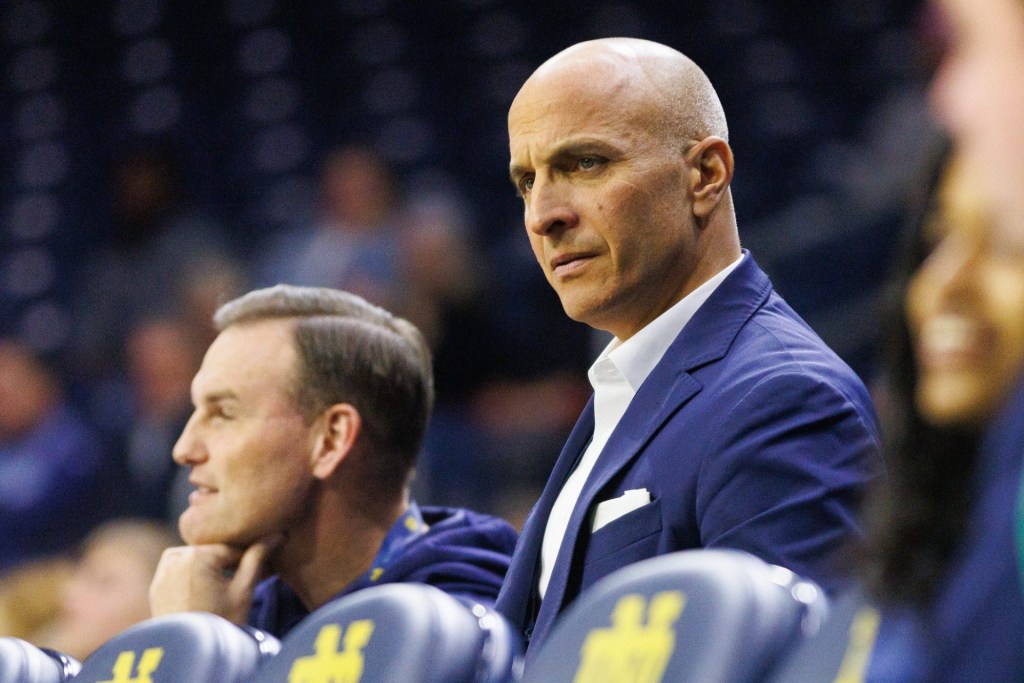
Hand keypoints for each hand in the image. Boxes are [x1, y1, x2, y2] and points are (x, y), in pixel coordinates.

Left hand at [149, 537, 278, 624]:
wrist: (187, 654)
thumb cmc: (219, 623)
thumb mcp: (243, 590)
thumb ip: (258, 558)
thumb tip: (277, 535)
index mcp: (198, 554)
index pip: (233, 549)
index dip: (251, 560)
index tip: (263, 569)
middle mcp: (177, 557)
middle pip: (213, 552)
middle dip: (228, 563)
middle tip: (242, 581)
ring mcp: (163, 571)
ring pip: (196, 557)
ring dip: (209, 565)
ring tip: (222, 586)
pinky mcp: (156, 585)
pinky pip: (179, 568)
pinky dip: (192, 573)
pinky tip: (203, 591)